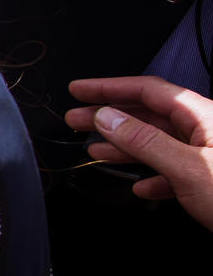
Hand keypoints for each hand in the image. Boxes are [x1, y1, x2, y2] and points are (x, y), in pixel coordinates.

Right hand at [68, 75, 212, 227]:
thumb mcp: (188, 168)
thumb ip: (145, 141)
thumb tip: (107, 117)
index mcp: (204, 117)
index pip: (148, 90)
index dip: (110, 88)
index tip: (79, 91)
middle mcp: (207, 131)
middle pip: (151, 115)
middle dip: (111, 117)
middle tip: (76, 119)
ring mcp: (209, 156)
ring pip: (160, 143)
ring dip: (126, 147)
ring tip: (95, 150)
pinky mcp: (211, 181)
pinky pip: (175, 170)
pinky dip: (153, 176)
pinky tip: (142, 186)